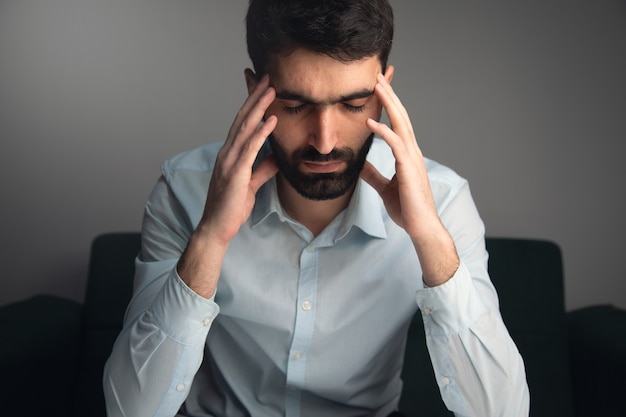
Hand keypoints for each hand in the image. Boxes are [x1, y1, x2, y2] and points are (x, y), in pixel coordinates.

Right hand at [199, 74, 278, 243]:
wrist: (216, 228)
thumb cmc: (231, 208)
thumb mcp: (252, 184)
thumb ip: (263, 169)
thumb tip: (278, 157)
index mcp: (230, 155)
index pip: (242, 124)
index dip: (252, 105)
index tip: (263, 88)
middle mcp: (227, 153)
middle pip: (242, 119)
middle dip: (255, 97)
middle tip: (268, 78)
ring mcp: (229, 162)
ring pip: (245, 128)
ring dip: (259, 107)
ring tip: (272, 90)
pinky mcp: (235, 173)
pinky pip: (250, 148)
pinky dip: (261, 132)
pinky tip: (272, 120)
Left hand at [361, 72, 458, 285]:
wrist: (421, 227)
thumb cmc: (407, 209)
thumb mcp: (384, 188)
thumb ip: (374, 175)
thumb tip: (360, 166)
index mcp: (407, 155)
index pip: (398, 123)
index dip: (390, 105)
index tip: (378, 90)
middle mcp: (412, 152)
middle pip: (401, 117)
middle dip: (390, 96)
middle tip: (378, 76)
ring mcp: (412, 159)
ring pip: (401, 124)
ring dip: (389, 104)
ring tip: (377, 86)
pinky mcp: (408, 169)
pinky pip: (396, 145)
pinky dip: (384, 132)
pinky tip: (371, 122)